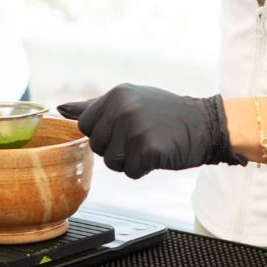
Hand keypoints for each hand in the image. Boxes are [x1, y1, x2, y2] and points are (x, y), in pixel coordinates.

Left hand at [58, 85, 246, 178]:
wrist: (207, 124)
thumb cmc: (167, 114)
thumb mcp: (131, 101)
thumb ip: (94, 106)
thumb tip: (59, 108)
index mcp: (116, 94)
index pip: (86, 126)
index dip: (106, 133)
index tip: (128, 126)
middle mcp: (123, 108)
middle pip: (98, 146)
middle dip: (118, 148)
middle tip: (143, 135)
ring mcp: (135, 128)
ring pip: (112, 162)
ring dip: (131, 160)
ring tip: (151, 144)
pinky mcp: (147, 149)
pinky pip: (131, 172)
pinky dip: (145, 168)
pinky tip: (160, 153)